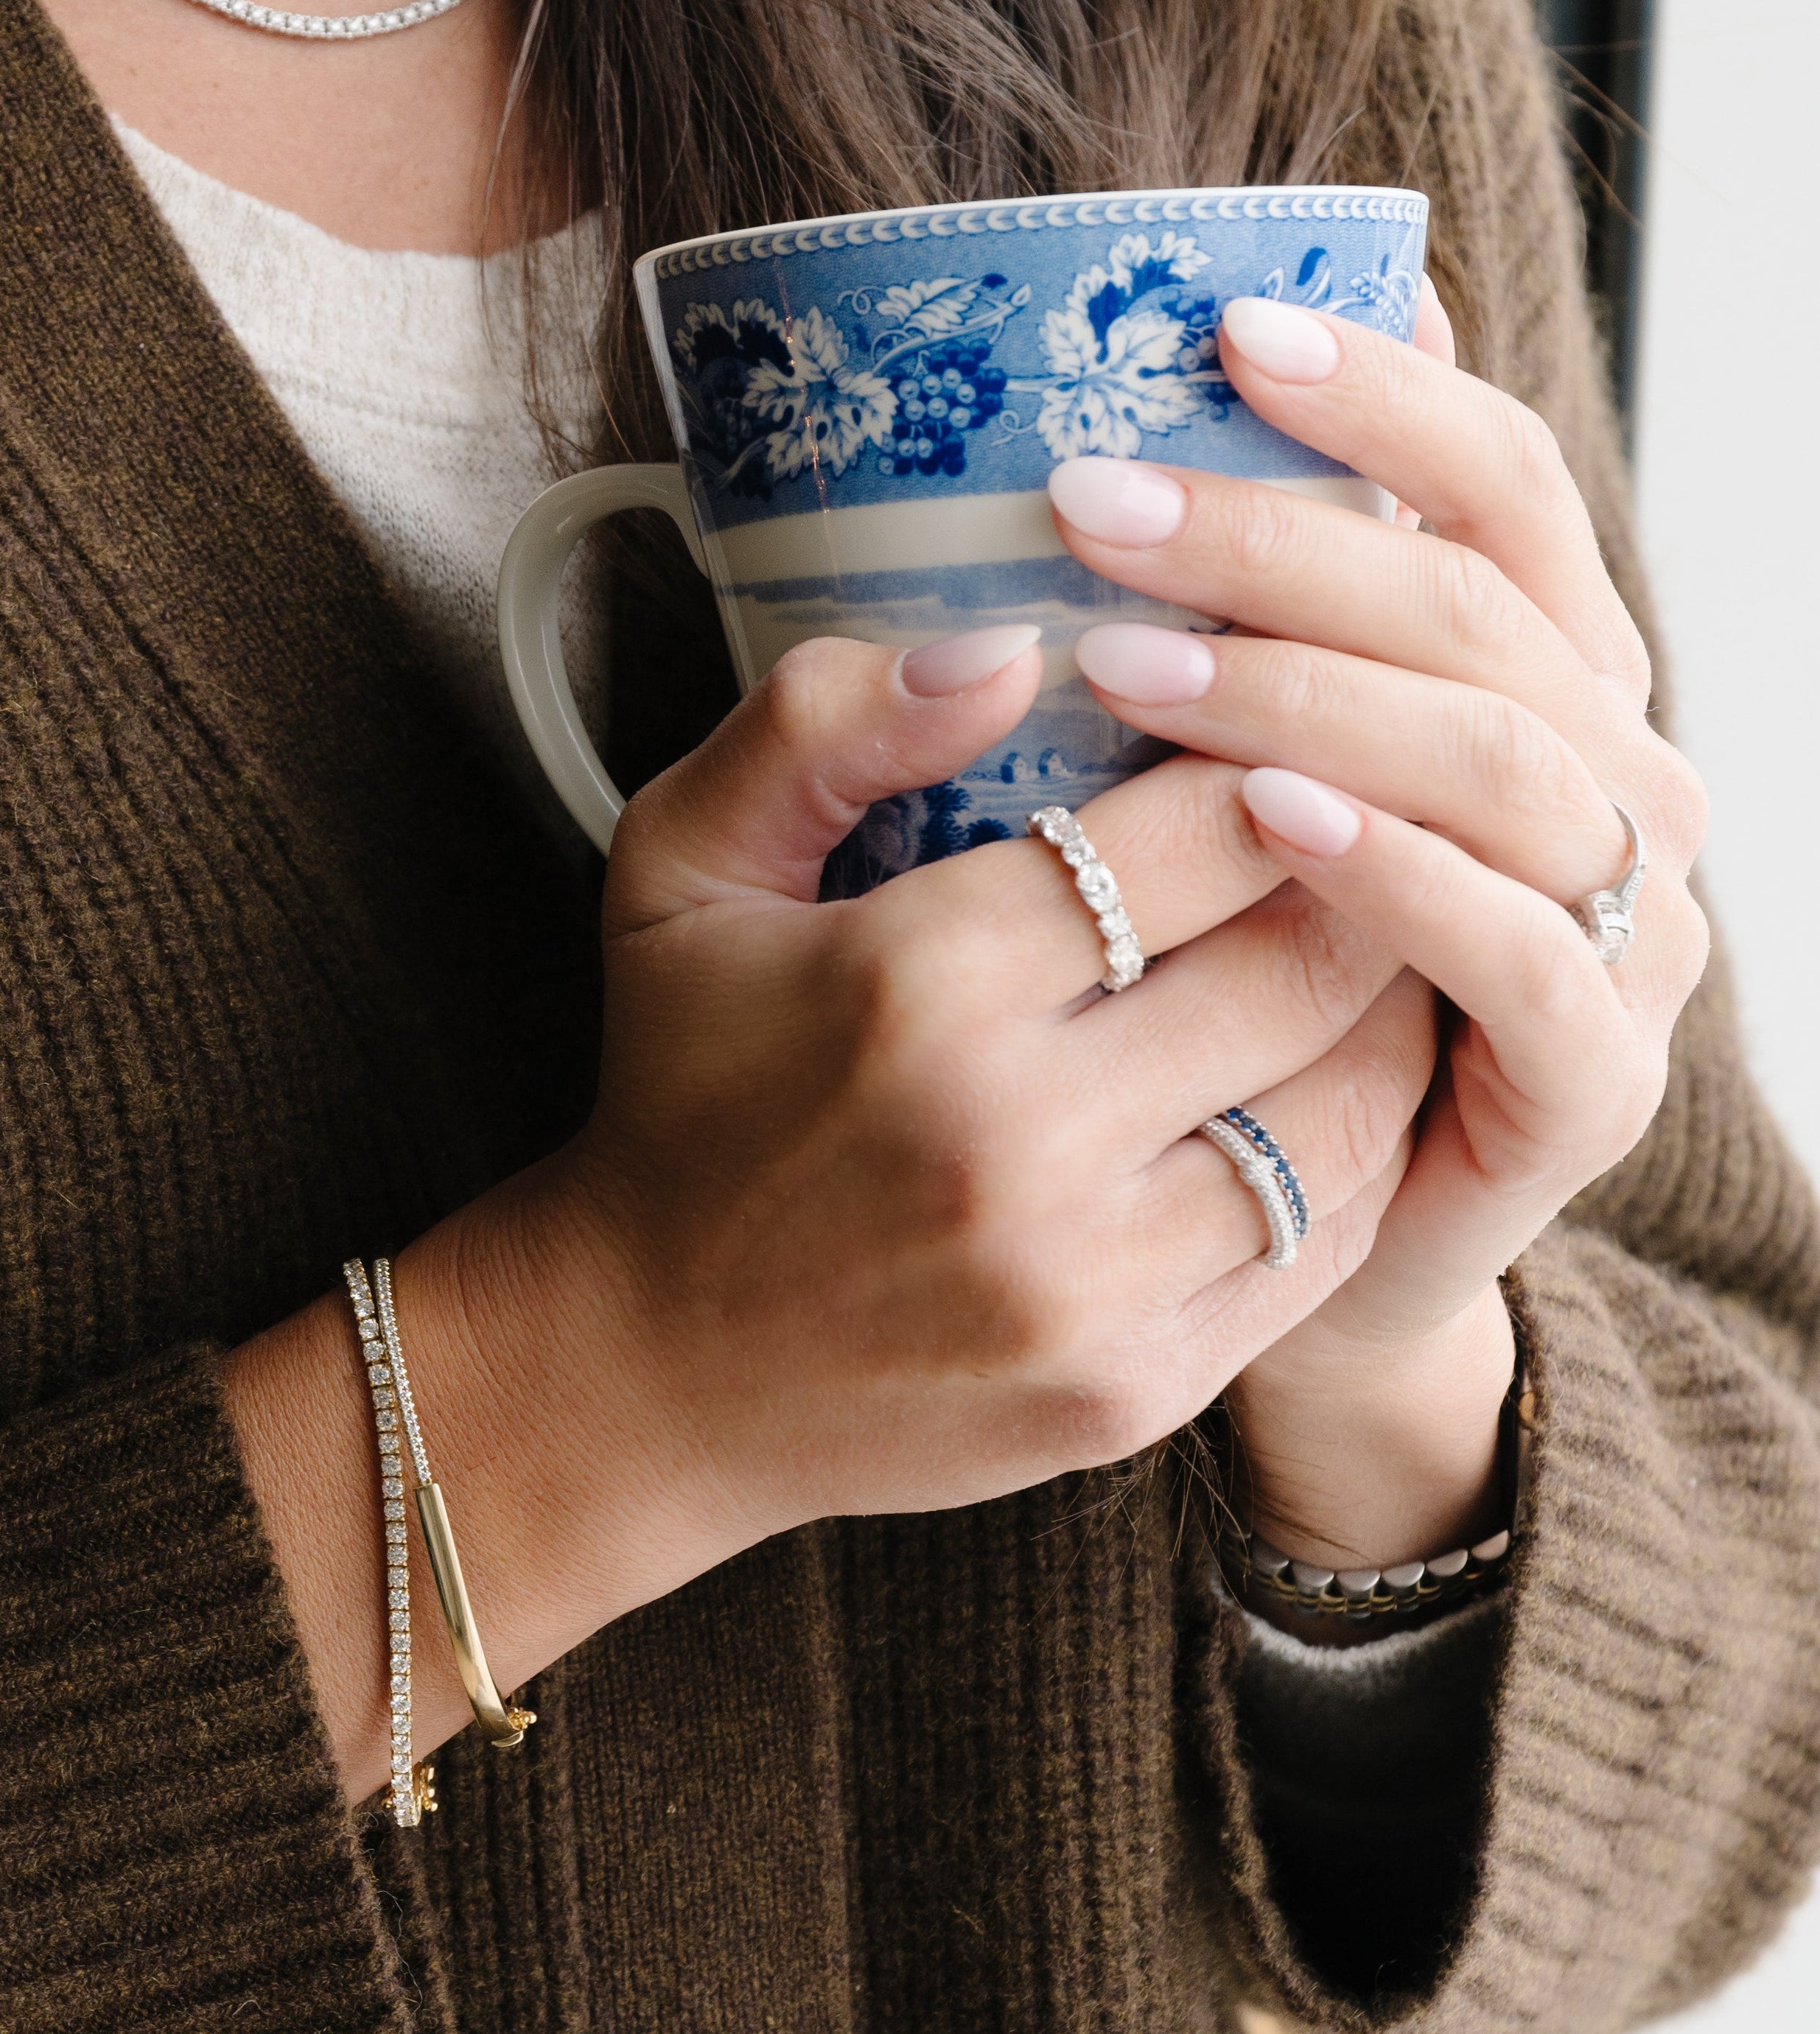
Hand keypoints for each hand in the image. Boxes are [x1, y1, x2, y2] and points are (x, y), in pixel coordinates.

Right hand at [236, 611, 1447, 1800]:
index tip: (1287, 727)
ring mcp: (1087, 1283)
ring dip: (1390, 1013)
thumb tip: (1007, 645)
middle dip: (1367, 876)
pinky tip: (1336, 1085)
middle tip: (1380, 823)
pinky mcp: (1133, 1388)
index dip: (1276, 759)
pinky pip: (1321, 1243)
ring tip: (1387, 943)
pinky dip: (1356, 1151)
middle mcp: (1015, 1139)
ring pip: (1347, 1106)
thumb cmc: (679, 1090)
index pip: (1202, 831)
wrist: (643, 1374)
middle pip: (1305, 963)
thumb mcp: (678, 866)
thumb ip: (815, 724)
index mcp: (916, 984)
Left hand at [1049, 284, 1708, 1560]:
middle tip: (1085, 500)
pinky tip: (1264, 819)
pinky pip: (1518, 950)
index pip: (1504, 486)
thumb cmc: (1229, 979)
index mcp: (1548, 675)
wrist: (1273, 1247)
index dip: (1385, 396)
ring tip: (1126, 660)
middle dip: (1279, 539)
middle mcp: (1615, 777)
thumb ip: (1247, 601)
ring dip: (1310, 692)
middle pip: (1477, 608)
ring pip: (1499, 757)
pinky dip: (1397, 872)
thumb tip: (1214, 371)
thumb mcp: (1223, 768)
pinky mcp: (1598, 1074)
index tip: (1221, 327)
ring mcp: (1629, 928)